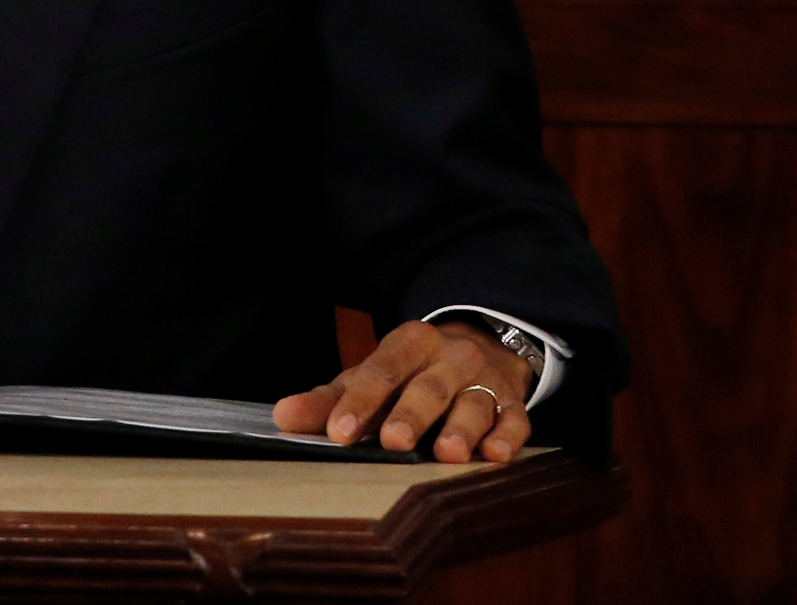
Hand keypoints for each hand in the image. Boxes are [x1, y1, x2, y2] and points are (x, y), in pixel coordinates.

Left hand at [273, 318, 532, 464]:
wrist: (479, 346)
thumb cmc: (411, 374)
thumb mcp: (370, 377)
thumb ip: (328, 399)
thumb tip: (282, 417)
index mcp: (409, 343)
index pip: (381, 369)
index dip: (360, 400)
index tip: (340, 430)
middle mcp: (450, 356)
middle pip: (430, 385)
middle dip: (412, 412)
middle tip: (395, 441)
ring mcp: (484, 379)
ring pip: (474, 402)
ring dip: (462, 427)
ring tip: (448, 453)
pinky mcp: (512, 402)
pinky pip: (514, 419)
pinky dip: (507, 436)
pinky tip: (497, 454)